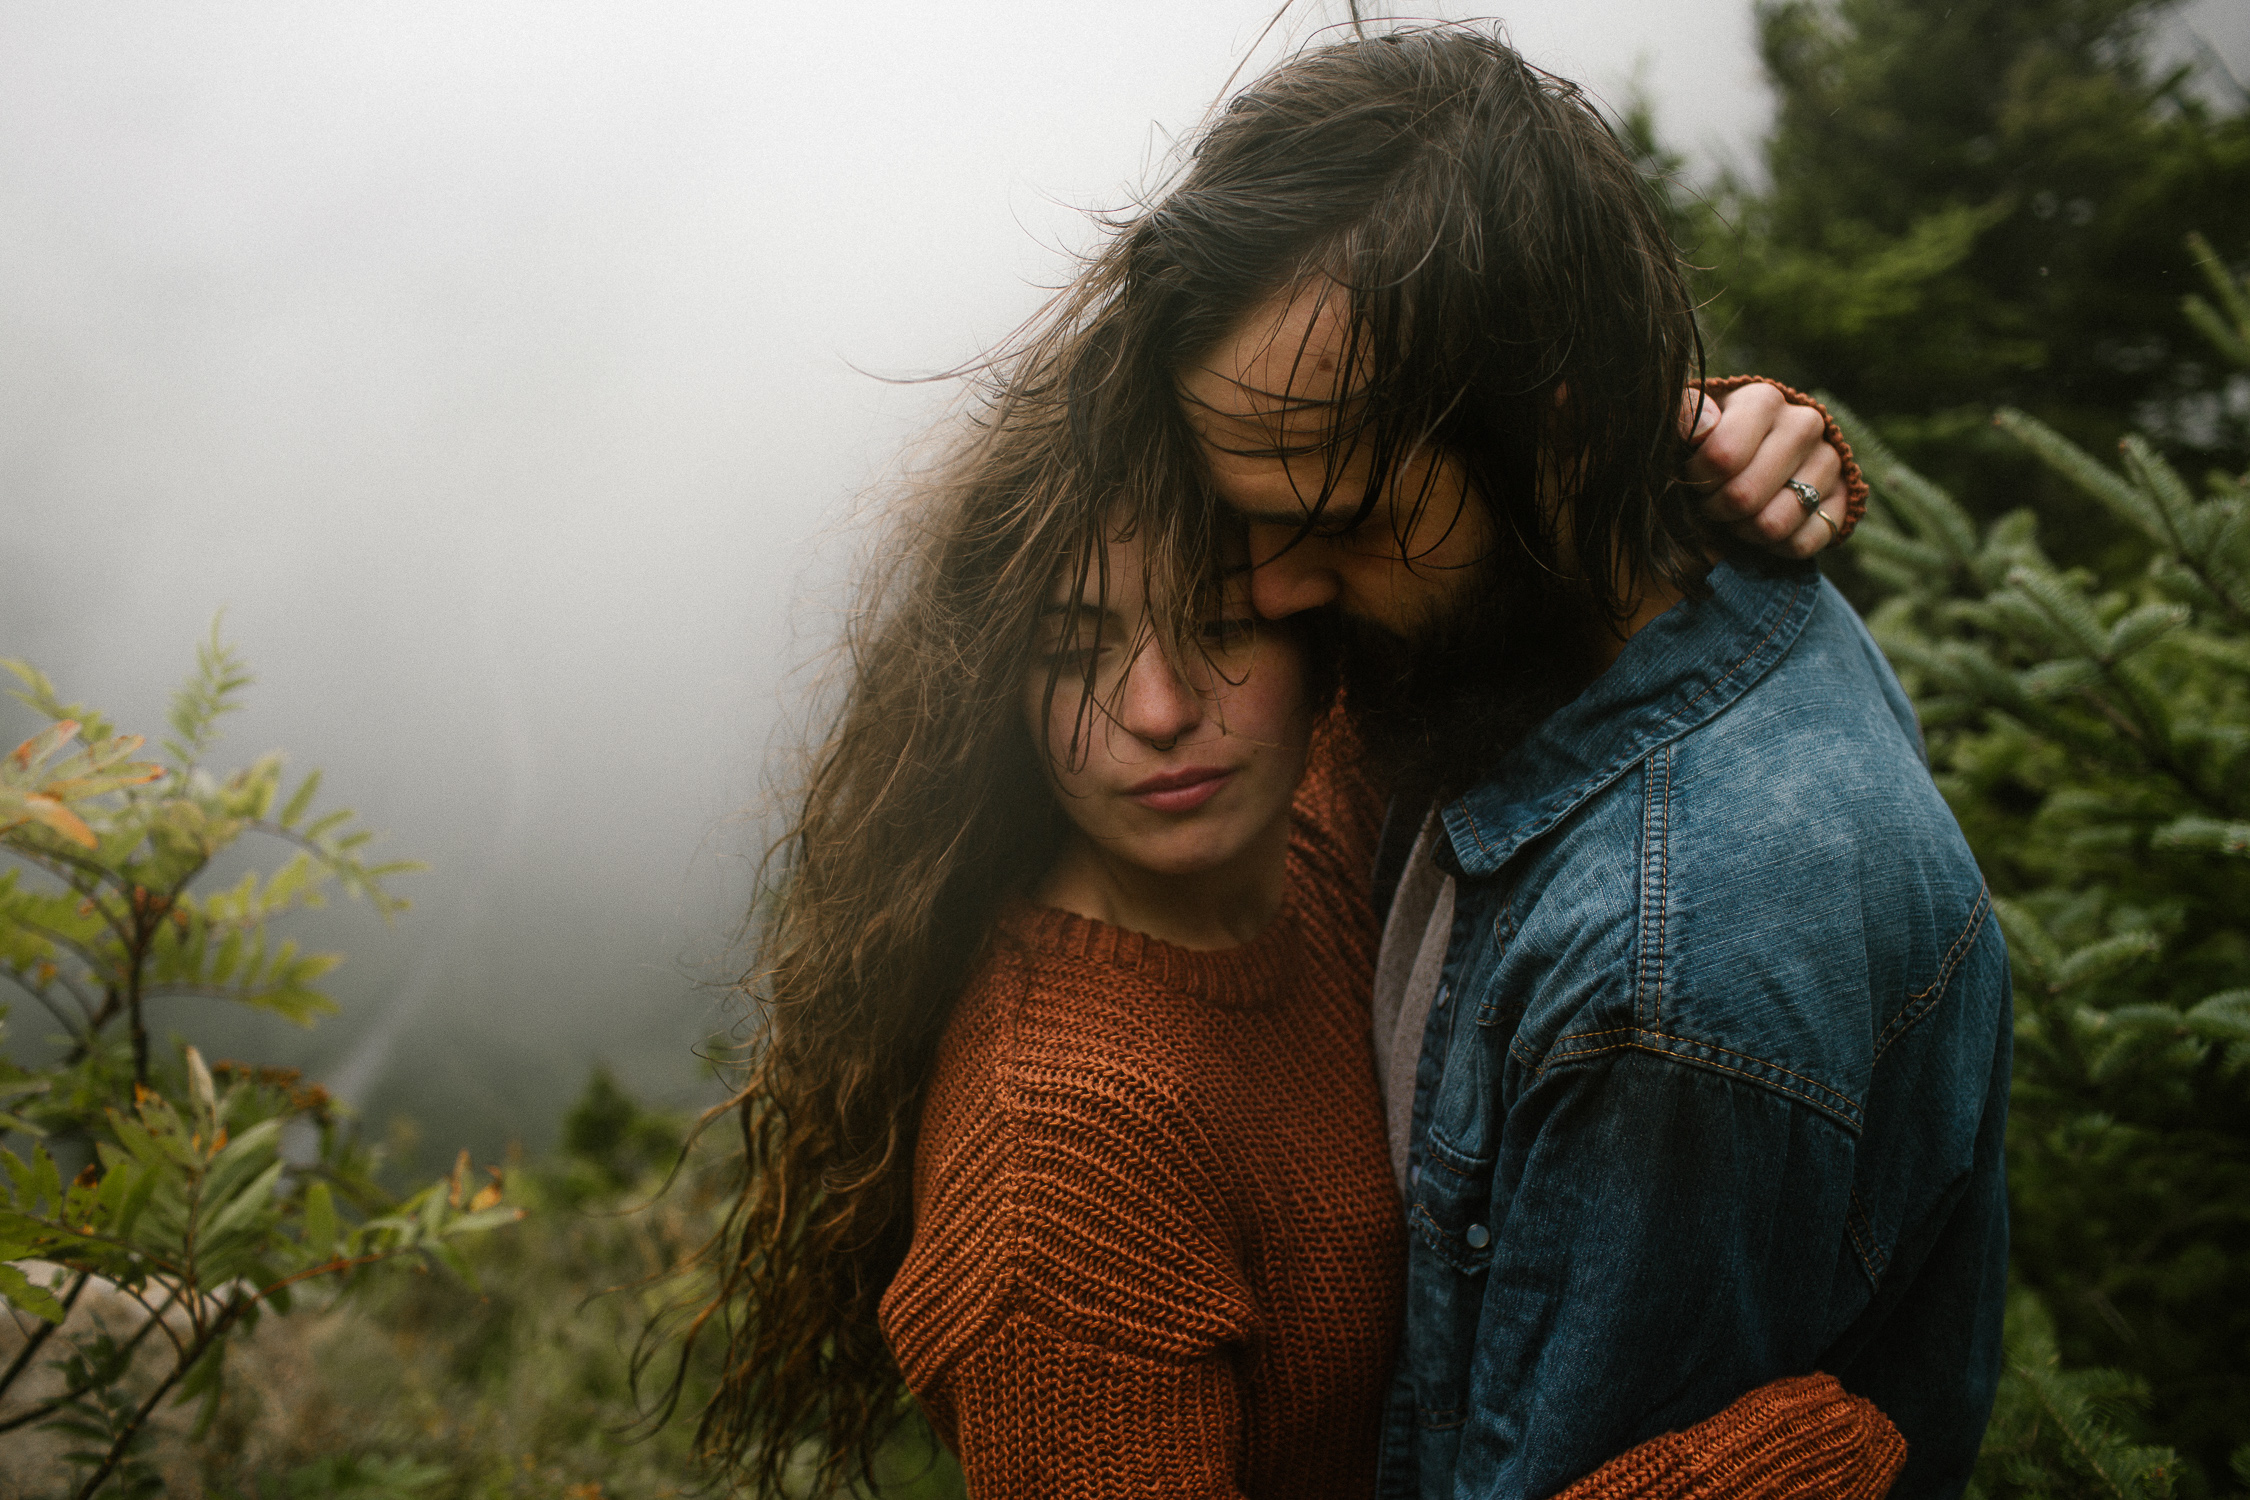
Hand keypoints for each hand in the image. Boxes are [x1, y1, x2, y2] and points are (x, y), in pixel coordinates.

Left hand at [1681, 383, 1846, 558]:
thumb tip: (1700, 429)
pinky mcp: (1845, 498)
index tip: (1695, 476)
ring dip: (1743, 531)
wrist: (1760, 451)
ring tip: (1735, 516)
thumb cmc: (1715, 437)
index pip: (1722, 457)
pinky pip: (1802, 544)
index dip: (1699, 478)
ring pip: (1773, 525)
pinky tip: (1761, 528)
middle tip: (1711, 501)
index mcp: (1763, 401)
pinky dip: (1773, 547)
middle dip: (1716, 509)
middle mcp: (1805, 424)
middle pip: (1744, 496)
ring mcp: (1830, 461)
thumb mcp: (1692, 421)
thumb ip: (1684, 415)